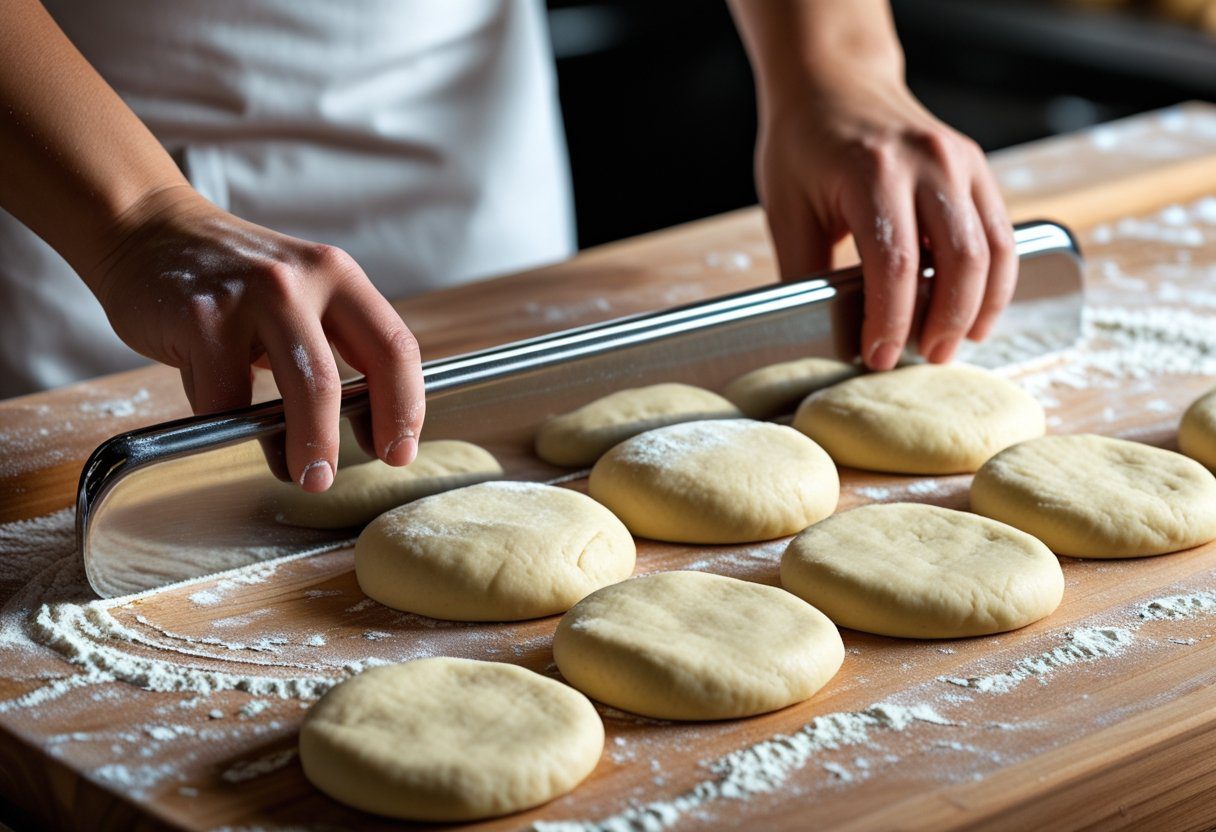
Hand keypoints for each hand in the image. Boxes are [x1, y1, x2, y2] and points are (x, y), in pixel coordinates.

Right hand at [88, 186, 424, 490]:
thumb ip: (333, 348)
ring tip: (296, 474)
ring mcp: (248, 297)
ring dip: (298, 445)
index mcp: (339, 277)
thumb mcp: (300, 296)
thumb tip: (366, 426)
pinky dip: (226, 420)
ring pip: (290, 390)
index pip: (393, 347)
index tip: (399, 450)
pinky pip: (222, 396)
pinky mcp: (199, 318)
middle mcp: (300, 281)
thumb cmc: (236, 282)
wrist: (149, 230)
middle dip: (337, 440)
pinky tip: (222, 416)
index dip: (404, 407)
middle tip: (333, 478)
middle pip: (336, 379)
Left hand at [755, 73, 1015, 370]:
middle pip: (959, 259)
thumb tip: (824, 336)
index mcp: (872, 169)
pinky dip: (995, 279)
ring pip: (993, 249)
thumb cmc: (803, 145)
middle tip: (924, 358)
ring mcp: (960, 160)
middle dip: (944, 321)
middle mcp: (927, 161)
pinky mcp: (976, 167)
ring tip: (953, 343)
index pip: (895, 262)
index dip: (891, 318)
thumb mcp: (787, 210)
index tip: (878, 356)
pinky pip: (1001, 232)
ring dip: (979, 306)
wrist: (833, 82)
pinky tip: (975, 310)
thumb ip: (805, 273)